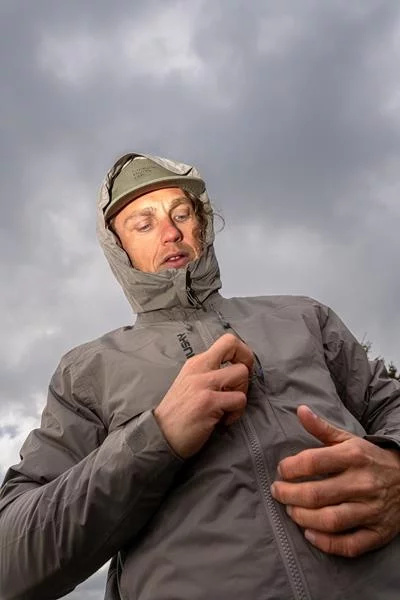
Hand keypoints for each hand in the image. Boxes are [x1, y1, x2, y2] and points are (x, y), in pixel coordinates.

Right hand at [154, 333, 252, 458]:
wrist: (160, 435)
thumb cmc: (177, 413)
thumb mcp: (189, 383)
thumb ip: (209, 374)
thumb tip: (234, 371)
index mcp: (196, 363)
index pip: (226, 341)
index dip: (242, 352)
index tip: (242, 368)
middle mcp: (199, 368)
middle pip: (234, 346)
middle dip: (247, 364)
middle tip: (239, 384)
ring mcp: (204, 384)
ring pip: (242, 373)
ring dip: (241, 392)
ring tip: (229, 406)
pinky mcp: (209, 402)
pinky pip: (239, 399)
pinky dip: (236, 412)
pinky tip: (223, 420)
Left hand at [271, 405, 399, 556]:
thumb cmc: (369, 458)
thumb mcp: (348, 440)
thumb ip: (321, 428)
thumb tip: (300, 410)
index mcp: (354, 456)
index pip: (313, 462)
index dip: (290, 467)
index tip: (280, 470)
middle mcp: (363, 483)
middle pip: (317, 494)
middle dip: (289, 494)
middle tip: (277, 492)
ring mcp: (372, 510)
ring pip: (330, 521)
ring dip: (303, 518)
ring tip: (291, 510)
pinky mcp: (378, 533)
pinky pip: (350, 545)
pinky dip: (326, 543)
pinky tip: (310, 533)